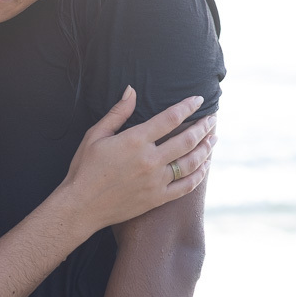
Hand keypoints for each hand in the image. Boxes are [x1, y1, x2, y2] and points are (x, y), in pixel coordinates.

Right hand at [61, 89, 215, 233]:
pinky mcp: (158, 198)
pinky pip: (186, 186)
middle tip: (213, 119)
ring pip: (191, 162)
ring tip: (214, 139)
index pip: (170, 118)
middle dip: (203, 127)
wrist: (81, 206)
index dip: (187, 106)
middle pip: (187, 140)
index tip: (199, 99)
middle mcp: (150, 160)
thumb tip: (131, 90)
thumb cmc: (85, 168)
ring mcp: (156, 181)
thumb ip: (117, 113)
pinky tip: (204, 166)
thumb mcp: (95, 135)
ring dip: (206, 149)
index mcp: (135, 141)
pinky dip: (199, 174)